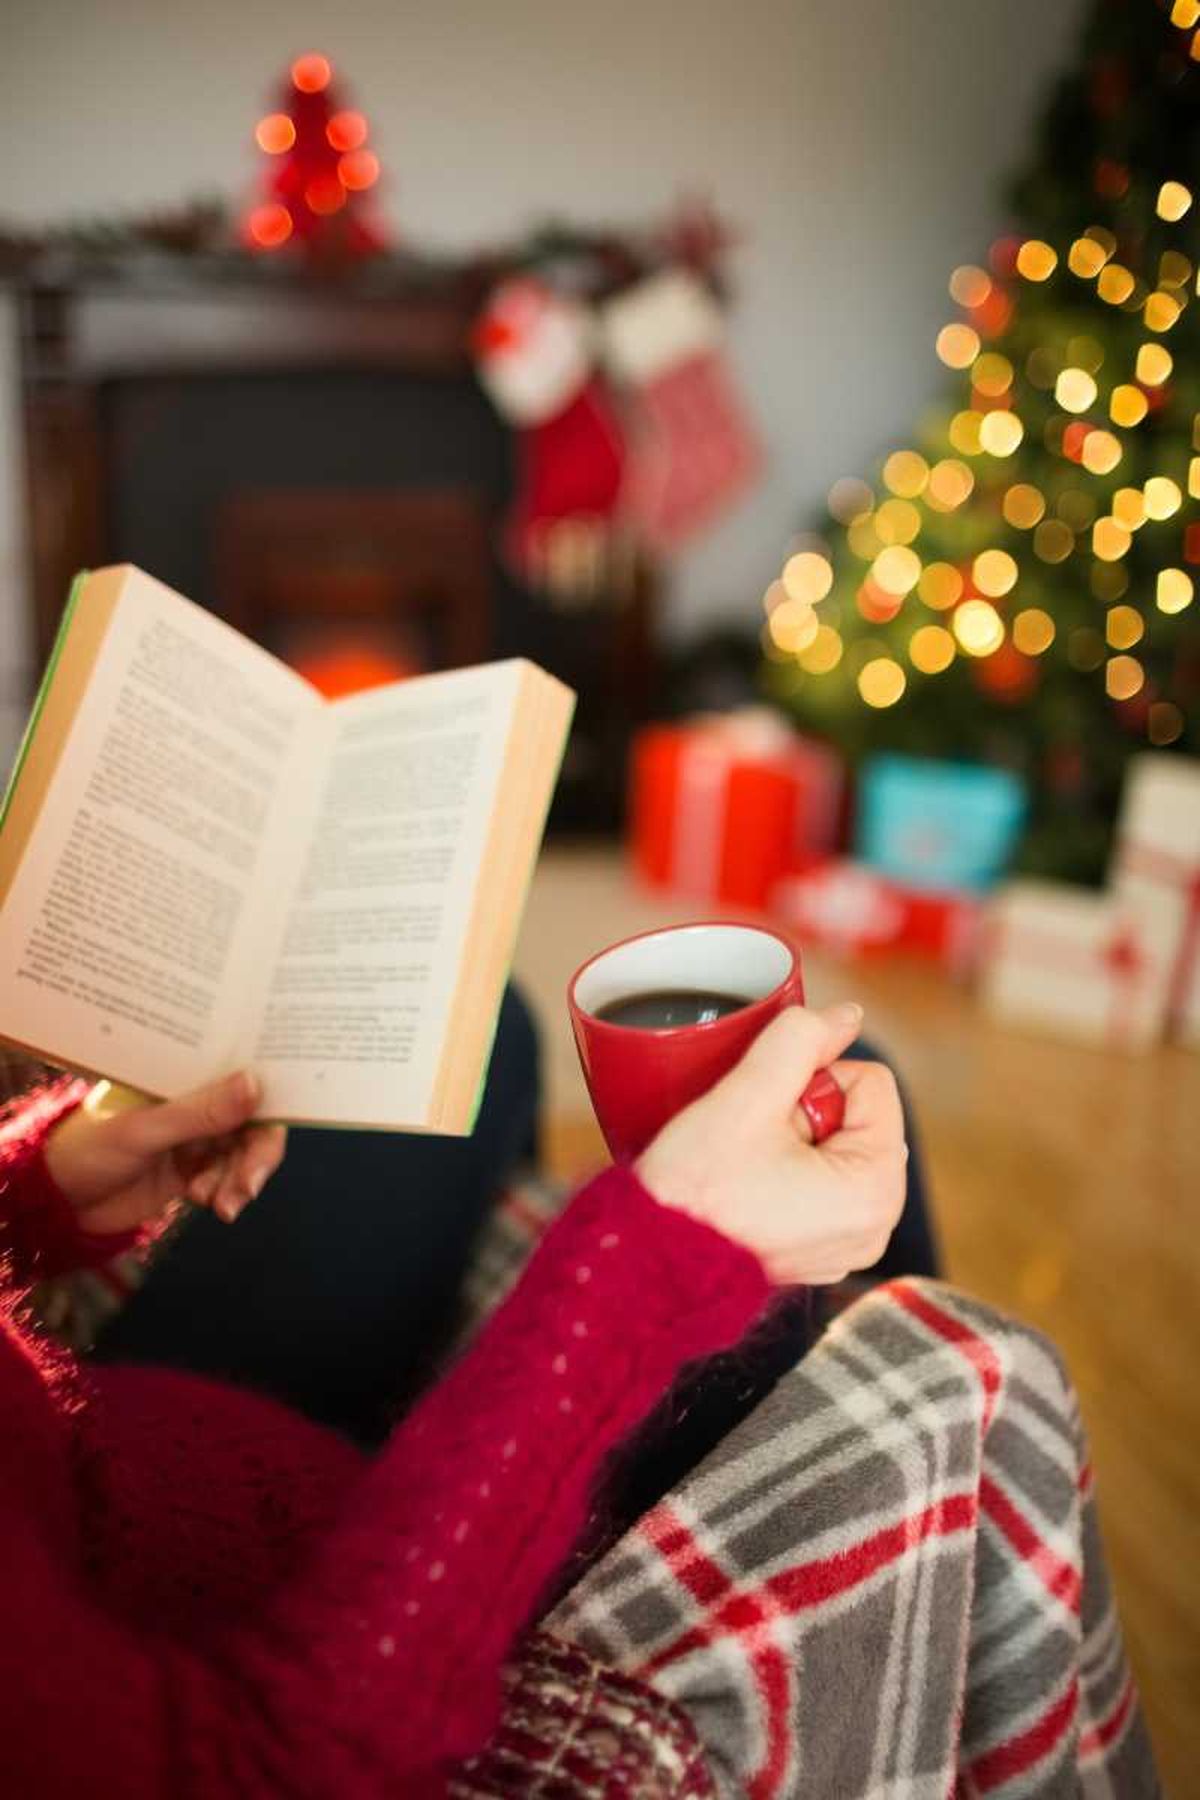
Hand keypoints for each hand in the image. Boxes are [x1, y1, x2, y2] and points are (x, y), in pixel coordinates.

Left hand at [43, 1070, 285, 1236]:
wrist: (58, 1202)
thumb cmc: (88, 1149)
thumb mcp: (144, 1131)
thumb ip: (200, 1112)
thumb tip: (256, 1084)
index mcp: (185, 1078)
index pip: (242, 1078)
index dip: (271, 1096)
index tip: (280, 1122)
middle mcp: (197, 1104)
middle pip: (252, 1124)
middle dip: (256, 1157)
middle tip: (248, 1186)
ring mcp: (196, 1139)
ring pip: (242, 1156)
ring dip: (240, 1181)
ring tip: (222, 1205)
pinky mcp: (192, 1172)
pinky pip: (226, 1179)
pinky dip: (225, 1193)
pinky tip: (205, 1201)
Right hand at [635, 1004, 906, 1284]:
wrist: (646, 1263)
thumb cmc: (692, 1194)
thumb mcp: (745, 1097)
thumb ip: (799, 1040)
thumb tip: (847, 1014)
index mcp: (876, 1189)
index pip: (871, 1080)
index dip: (811, 1079)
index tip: (766, 1112)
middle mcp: (875, 1225)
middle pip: (856, 1113)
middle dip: (803, 1112)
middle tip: (751, 1142)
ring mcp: (848, 1243)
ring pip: (834, 1143)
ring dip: (792, 1139)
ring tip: (746, 1165)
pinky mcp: (820, 1250)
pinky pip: (820, 1181)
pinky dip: (787, 1171)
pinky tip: (746, 1186)